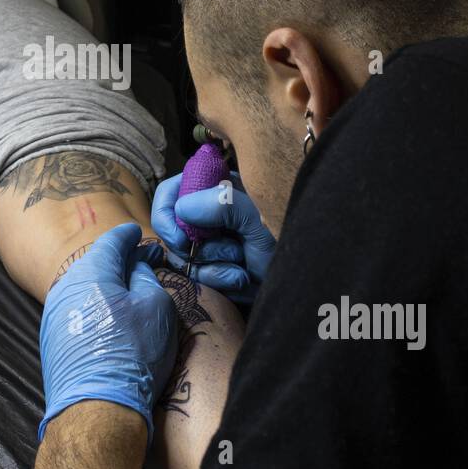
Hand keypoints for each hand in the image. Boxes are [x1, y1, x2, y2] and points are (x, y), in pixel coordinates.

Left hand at [38, 223, 177, 443]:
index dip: (127, 236)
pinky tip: (107, 319)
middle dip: (115, 260)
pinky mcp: (51, 338)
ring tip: (124, 291)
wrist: (96, 408)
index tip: (135, 233)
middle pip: (93, 264)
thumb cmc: (131, 356)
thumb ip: (145, 277)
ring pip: (82, 288)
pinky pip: (75, 310)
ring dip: (103, 286)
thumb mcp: (156, 307)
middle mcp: (66, 287)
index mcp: (91, 273)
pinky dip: (92, 306)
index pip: (110, 242)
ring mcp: (54, 314)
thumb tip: (136, 268)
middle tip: (137, 261)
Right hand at [151, 172, 276, 292]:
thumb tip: (182, 210)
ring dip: (213, 265)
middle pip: (173, 230)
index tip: (180, 238)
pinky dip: (219, 279)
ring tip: (242, 264)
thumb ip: (222, 205)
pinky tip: (241, 277)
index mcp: (214, 189)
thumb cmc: (285, 236)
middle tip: (233, 249)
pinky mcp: (212, 266)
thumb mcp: (258, 216)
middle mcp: (207, 213)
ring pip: (183, 256)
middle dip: (200, 246)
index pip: (170, 193)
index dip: (167, 215)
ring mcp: (208, 241)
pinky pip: (197, 276)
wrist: (300, 275)